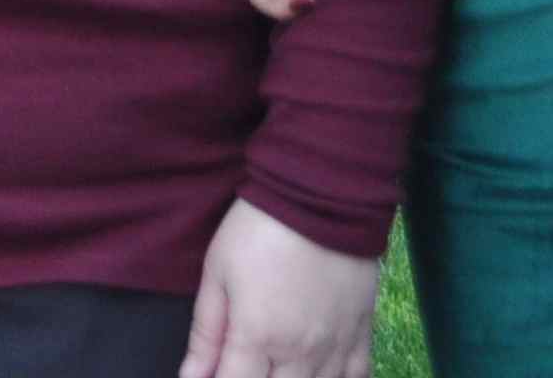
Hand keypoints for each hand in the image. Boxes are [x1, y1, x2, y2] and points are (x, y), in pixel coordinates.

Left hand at [180, 196, 375, 377]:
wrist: (321, 194)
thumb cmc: (260, 228)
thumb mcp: (218, 272)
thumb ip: (206, 332)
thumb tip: (191, 376)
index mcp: (258, 337)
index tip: (213, 377)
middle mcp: (300, 352)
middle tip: (245, 365)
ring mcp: (335, 346)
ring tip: (275, 367)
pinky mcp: (362, 333)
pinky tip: (318, 374)